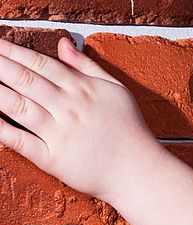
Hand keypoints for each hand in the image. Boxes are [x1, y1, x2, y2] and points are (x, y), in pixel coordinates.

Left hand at [0, 36, 161, 201]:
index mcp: (82, 90)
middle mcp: (68, 109)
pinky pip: (20, 141)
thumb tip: (63, 44)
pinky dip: (0, 129)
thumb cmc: (130, 133)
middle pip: (24, 80)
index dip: (13, 51)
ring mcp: (59, 134)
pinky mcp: (53, 159)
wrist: (140, 172)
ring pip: (17, 106)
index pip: (41, 64)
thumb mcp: (116, 91)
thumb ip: (87, 66)